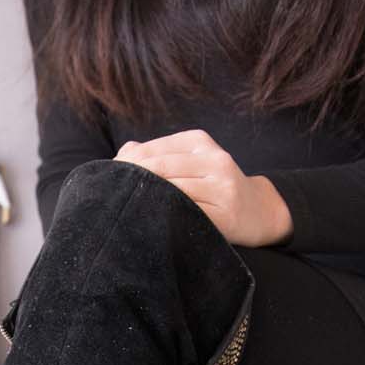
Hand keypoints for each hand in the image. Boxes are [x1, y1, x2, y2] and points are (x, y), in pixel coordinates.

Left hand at [113, 130, 292, 245]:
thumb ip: (157, 155)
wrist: (258, 211)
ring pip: (171, 191)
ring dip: (145, 202)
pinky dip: (165, 218)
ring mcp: (222, 185)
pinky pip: (187, 214)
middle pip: (159, 168)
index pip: (151, 150)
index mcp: (199, 141)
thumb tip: (123, 154)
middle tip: (110, 199)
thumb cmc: (213, 187)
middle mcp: (213, 158)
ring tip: (125, 212)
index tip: (106, 181)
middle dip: (131, 183)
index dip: (125, 166)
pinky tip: (150, 223)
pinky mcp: (226, 214)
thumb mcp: (191, 161)